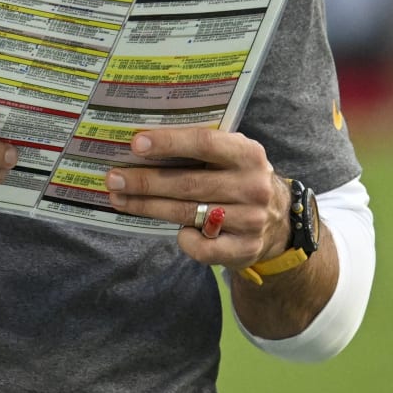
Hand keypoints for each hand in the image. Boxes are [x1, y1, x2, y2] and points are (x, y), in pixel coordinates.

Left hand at [104, 126, 289, 271]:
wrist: (279, 221)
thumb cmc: (240, 178)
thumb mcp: (233, 155)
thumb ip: (202, 148)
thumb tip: (143, 143)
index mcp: (248, 154)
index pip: (204, 143)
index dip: (168, 143)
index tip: (136, 144)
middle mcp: (252, 186)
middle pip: (187, 183)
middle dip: (145, 181)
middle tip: (114, 178)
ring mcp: (251, 219)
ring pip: (188, 214)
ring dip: (148, 207)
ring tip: (121, 199)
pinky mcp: (245, 249)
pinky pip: (203, 247)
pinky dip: (184, 239)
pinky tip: (174, 231)